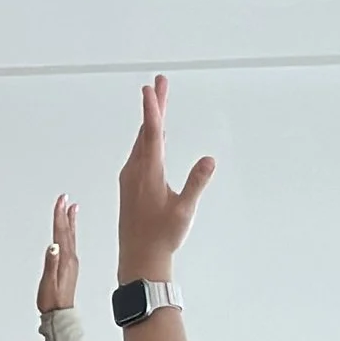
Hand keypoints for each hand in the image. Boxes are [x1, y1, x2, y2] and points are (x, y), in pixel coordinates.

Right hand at [37, 194, 78, 318]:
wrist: (60, 314)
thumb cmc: (52, 300)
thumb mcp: (49, 282)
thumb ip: (50, 264)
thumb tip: (53, 246)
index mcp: (65, 259)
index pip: (61, 233)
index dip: (59, 216)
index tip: (60, 201)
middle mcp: (70, 258)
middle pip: (67, 231)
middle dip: (65, 214)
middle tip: (64, 199)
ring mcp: (71, 262)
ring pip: (70, 236)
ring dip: (70, 222)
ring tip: (71, 209)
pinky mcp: (69, 266)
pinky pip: (71, 243)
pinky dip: (69, 233)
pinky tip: (68, 232)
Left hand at [117, 76, 214, 282]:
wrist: (139, 258)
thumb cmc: (161, 237)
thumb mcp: (184, 210)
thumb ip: (196, 182)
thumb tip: (210, 159)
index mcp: (148, 174)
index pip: (152, 134)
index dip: (153, 109)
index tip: (150, 88)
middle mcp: (135, 172)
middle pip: (146, 131)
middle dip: (154, 106)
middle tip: (159, 82)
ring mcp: (130, 178)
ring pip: (141, 142)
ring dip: (150, 121)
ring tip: (157, 100)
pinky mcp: (129, 186)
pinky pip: (138, 154)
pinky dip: (147, 138)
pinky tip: (152, 136)